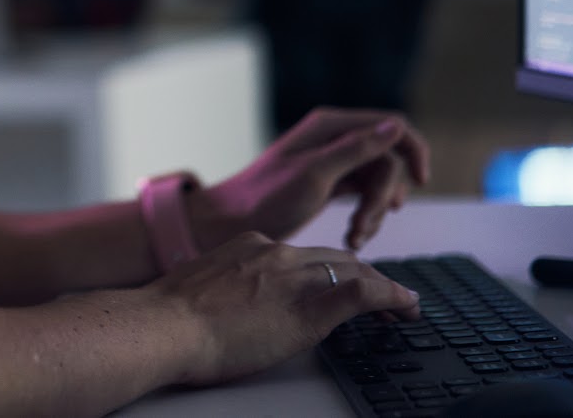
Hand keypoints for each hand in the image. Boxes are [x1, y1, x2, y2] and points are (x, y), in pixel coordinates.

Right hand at [148, 231, 420, 386]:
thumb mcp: (202, 289)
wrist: (164, 325)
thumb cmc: (170, 318)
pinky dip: (393, 298)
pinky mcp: (311, 304)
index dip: (329, 270)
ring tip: (402, 306)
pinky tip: (408, 308)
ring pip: (355, 270)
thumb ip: (228, 286)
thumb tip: (233, 304)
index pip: (304, 255)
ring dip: (383, 287)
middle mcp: (276, 252)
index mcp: (249, 246)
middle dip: (364, 275)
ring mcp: (295, 275)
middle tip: (384, 296)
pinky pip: (364, 293)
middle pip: (335, 259)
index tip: (338, 283)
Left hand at [196, 108, 430, 251]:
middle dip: (382, 196)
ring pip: (378, 183)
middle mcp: (335, 138)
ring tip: (355, 238)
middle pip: (388, 160)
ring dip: (374, 212)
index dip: (413, 149)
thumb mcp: (314, 174)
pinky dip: (365, 218)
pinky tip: (353, 238)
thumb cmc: (266, 197)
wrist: (231, 222)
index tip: (423, 181)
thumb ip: (355, 150)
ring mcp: (334, 161)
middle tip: (363, 227)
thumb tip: (395, 127)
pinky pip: (365, 196)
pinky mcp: (332, 184)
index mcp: (330, 125)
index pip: (391, 124)